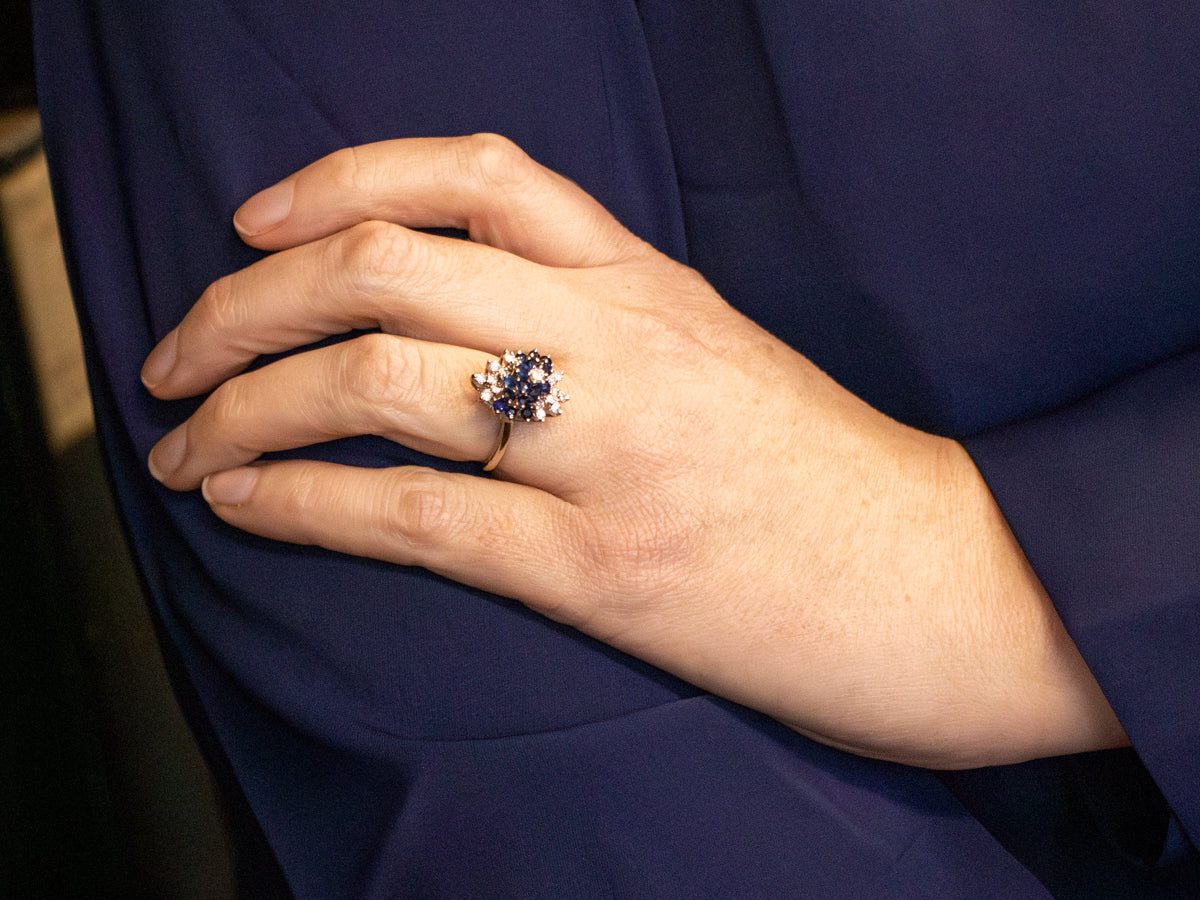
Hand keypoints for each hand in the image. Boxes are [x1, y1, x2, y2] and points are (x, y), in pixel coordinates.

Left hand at [143, 134, 1125, 767]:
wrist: (954, 583)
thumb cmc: (831, 476)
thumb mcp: (718, 353)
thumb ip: (603, 320)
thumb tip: (474, 325)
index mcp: (649, 281)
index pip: (473, 169)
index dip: (336, 179)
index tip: (256, 226)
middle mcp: (622, 339)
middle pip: (388, 259)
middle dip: (243, 300)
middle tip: (175, 351)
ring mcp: (612, 450)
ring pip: (380, 376)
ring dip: (245, 400)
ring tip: (182, 442)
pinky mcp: (605, 571)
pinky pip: (415, 515)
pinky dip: (301, 502)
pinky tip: (243, 502)